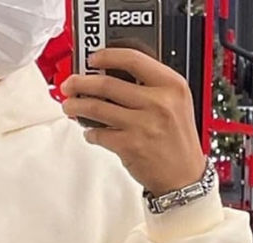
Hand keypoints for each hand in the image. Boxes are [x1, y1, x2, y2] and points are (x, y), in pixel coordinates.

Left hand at [60, 48, 207, 196]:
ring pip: (98, 108)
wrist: (183, 175)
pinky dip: (90, 133)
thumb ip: (152, 86)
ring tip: (69, 105)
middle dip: (81, 83)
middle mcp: (157, 102)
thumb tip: (114, 76)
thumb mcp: (176, 102)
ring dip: (77, 106)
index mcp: (171, 85)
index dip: (108, 55)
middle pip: (108, 84)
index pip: (134, 59)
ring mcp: (142, 124)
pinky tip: (89, 132)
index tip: (93, 58)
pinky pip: (100, 134)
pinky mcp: (129, 146)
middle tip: (70, 84)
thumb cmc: (178, 140)